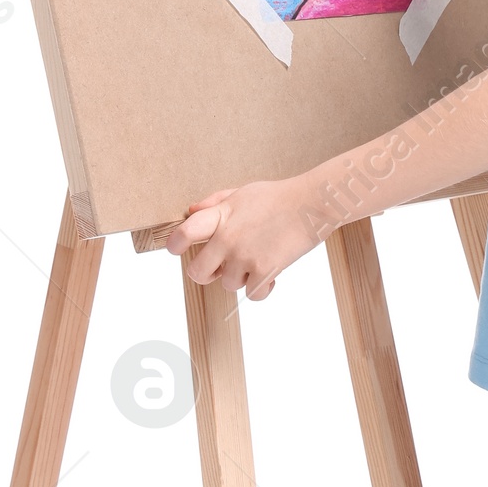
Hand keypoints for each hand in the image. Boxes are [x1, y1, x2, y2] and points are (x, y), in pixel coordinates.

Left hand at [165, 178, 316, 299]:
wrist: (313, 203)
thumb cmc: (279, 197)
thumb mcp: (243, 192)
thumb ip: (215, 202)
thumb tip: (192, 211)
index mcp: (221, 216)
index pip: (184, 233)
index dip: (175, 245)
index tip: (176, 250)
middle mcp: (227, 238)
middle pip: (197, 272)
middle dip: (205, 275)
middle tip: (217, 270)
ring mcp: (244, 256)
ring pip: (228, 285)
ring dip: (241, 278)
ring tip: (258, 262)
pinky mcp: (264, 270)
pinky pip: (252, 294)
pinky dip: (262, 289)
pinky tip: (271, 276)